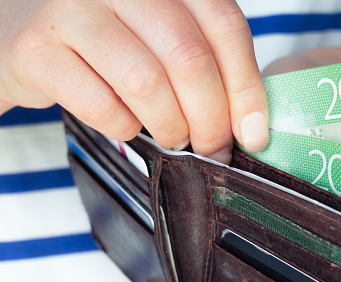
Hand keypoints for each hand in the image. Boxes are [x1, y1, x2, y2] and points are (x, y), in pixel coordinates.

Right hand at [0, 0, 269, 163]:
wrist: (25, 28)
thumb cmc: (109, 38)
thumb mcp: (163, 33)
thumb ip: (204, 61)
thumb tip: (250, 125)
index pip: (225, 26)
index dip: (246, 88)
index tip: (253, 134)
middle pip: (190, 59)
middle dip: (211, 119)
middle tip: (211, 148)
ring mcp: (73, 9)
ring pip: (147, 83)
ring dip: (170, 127)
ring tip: (173, 138)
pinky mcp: (36, 48)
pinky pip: (102, 105)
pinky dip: (125, 128)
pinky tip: (126, 125)